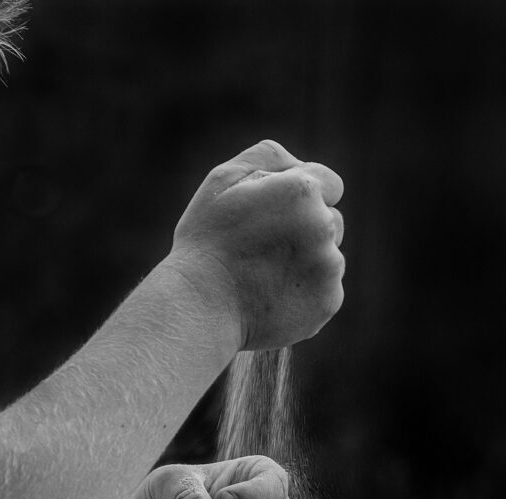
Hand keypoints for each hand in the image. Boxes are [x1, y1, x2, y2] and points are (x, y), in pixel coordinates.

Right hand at [170, 140, 344, 348]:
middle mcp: (323, 226)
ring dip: (307, 261)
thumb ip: (268, 157)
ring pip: (329, 256)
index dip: (301, 196)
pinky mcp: (328, 301)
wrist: (199, 307)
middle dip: (306, 228)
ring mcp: (329, 267)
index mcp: (301, 190)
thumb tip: (300, 164)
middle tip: (262, 247)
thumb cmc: (206, 242)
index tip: (275, 213)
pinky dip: (304, 292)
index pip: (329, 183)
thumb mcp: (221, 181)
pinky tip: (272, 296)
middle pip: (332, 220)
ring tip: (264, 275)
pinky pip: (325, 289)